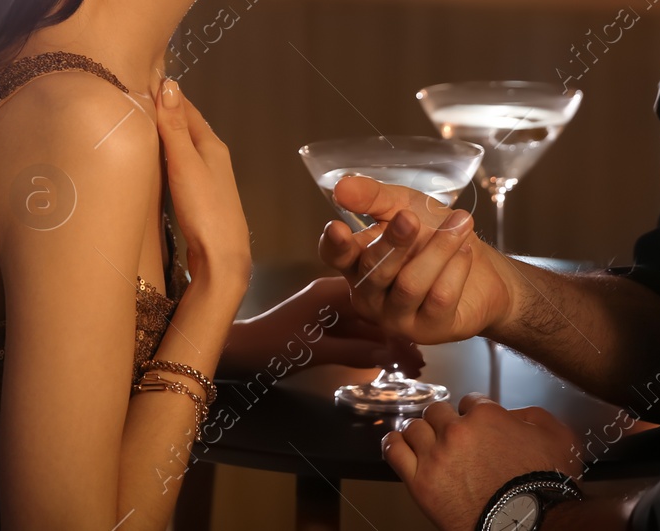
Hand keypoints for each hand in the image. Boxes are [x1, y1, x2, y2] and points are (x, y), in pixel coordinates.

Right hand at [152, 78, 250, 291]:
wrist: (222, 257)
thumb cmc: (205, 208)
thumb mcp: (186, 163)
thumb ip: (176, 127)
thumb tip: (170, 84)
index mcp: (212, 145)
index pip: (188, 110)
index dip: (168, 95)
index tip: (145, 80)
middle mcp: (213, 159)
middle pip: (188, 128)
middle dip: (166, 113)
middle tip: (137, 101)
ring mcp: (209, 180)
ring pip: (185, 149)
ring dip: (167, 137)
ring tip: (141, 128)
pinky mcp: (201, 199)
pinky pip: (182, 169)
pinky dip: (167, 160)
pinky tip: (156, 166)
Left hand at [221, 275, 424, 378]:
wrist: (237, 353)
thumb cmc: (271, 346)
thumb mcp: (317, 351)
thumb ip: (356, 352)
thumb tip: (395, 355)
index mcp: (333, 292)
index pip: (378, 301)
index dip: (401, 322)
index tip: (422, 342)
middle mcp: (334, 295)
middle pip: (376, 313)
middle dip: (399, 337)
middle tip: (421, 363)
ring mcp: (329, 311)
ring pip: (367, 326)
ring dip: (388, 346)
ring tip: (412, 368)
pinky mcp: (323, 326)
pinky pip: (355, 335)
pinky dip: (371, 349)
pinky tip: (388, 364)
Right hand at [317, 174, 513, 345]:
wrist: (484, 271)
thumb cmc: (433, 236)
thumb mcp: (403, 205)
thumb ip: (372, 197)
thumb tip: (342, 186)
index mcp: (357, 264)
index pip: (336, 256)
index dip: (334, 244)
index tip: (338, 228)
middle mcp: (370, 296)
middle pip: (374, 270)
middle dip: (395, 240)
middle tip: (412, 217)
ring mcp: (397, 318)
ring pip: (410, 284)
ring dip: (438, 248)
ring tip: (461, 223)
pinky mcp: (429, 330)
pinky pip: (439, 297)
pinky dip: (456, 269)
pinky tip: (465, 252)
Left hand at [383, 395, 581, 530]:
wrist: (529, 525)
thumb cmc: (544, 487)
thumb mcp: (557, 437)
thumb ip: (533, 415)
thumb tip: (515, 414)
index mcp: (486, 416)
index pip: (470, 401)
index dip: (474, 413)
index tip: (476, 425)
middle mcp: (456, 431)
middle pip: (437, 411)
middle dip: (445, 421)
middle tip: (452, 435)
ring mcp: (435, 457)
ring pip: (414, 427)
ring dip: (421, 432)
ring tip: (426, 441)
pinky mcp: (420, 483)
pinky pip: (395, 452)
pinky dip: (394, 444)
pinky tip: (397, 443)